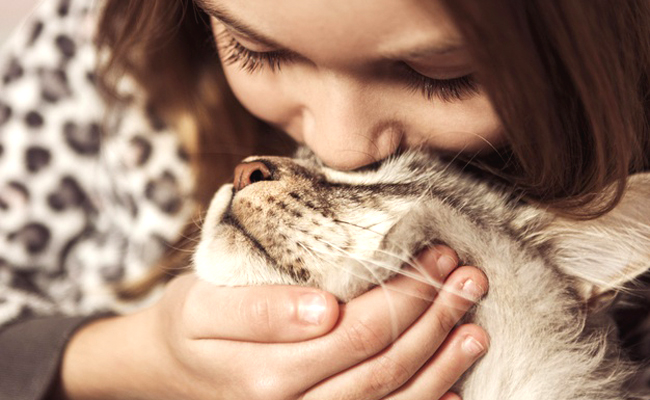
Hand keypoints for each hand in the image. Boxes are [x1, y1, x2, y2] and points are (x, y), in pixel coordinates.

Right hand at [58, 245, 487, 399]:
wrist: (170, 370)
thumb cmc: (191, 325)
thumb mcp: (203, 306)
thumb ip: (259, 311)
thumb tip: (325, 309)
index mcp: (267, 374)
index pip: (357, 331)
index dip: (405, 295)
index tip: (436, 258)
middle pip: (382, 365)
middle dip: (433, 318)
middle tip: (466, 277)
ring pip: (391, 399)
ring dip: (441, 362)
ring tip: (476, 324)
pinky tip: (455, 388)